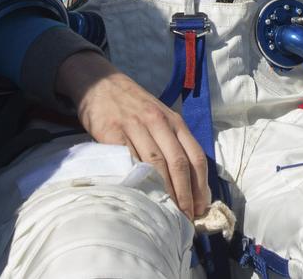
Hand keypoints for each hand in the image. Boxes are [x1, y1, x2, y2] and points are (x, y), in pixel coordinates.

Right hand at [56, 51, 209, 218]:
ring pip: (155, 164)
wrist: (100, 83)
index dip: (200, 185)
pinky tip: (140, 195)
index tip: (201, 207)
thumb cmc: (133, 105)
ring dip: (165, 192)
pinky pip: (127, 158)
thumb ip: (172, 140)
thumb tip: (188, 181)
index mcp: (174, 121)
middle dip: (185, 194)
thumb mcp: (159, 115)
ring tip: (168, 213)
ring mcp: (135, 126)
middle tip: (186, 218)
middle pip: (178, 163)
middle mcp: (158, 122)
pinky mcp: (112, 132)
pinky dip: (136, 178)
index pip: (195, 156)